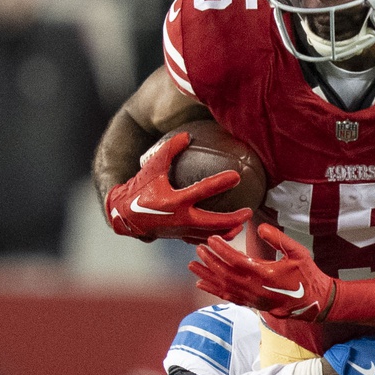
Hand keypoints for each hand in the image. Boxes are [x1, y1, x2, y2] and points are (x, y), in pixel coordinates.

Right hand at [104, 131, 252, 242]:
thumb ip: (170, 150)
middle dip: (233, 218)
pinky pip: (201, 239)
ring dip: (228, 231)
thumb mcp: (152, 167)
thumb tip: (188, 135)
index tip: (237, 176)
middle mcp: (180, 219)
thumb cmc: (140, 188)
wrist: (125, 215)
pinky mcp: (179, 237)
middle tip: (249, 211)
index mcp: (174, 200)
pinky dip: (215, 237)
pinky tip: (225, 232)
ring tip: (242, 225)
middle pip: (213, 222)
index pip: (202, 191)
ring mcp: (180, 231)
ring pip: (209, 234)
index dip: (220, 183)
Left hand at [190, 222, 335, 318]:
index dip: (221, 249)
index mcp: (265, 274)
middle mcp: (254, 288)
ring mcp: (251, 298)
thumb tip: (259, 227)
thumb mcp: (298, 252)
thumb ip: (278, 238)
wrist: (313, 302)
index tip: (211, 239)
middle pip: (225, 273)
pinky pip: (228, 297)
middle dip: (210, 260)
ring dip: (206, 275)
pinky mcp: (251, 303)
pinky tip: (201, 283)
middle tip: (198, 248)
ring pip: (223, 286)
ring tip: (192, 265)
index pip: (236, 260)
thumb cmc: (306, 274)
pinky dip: (213, 290)